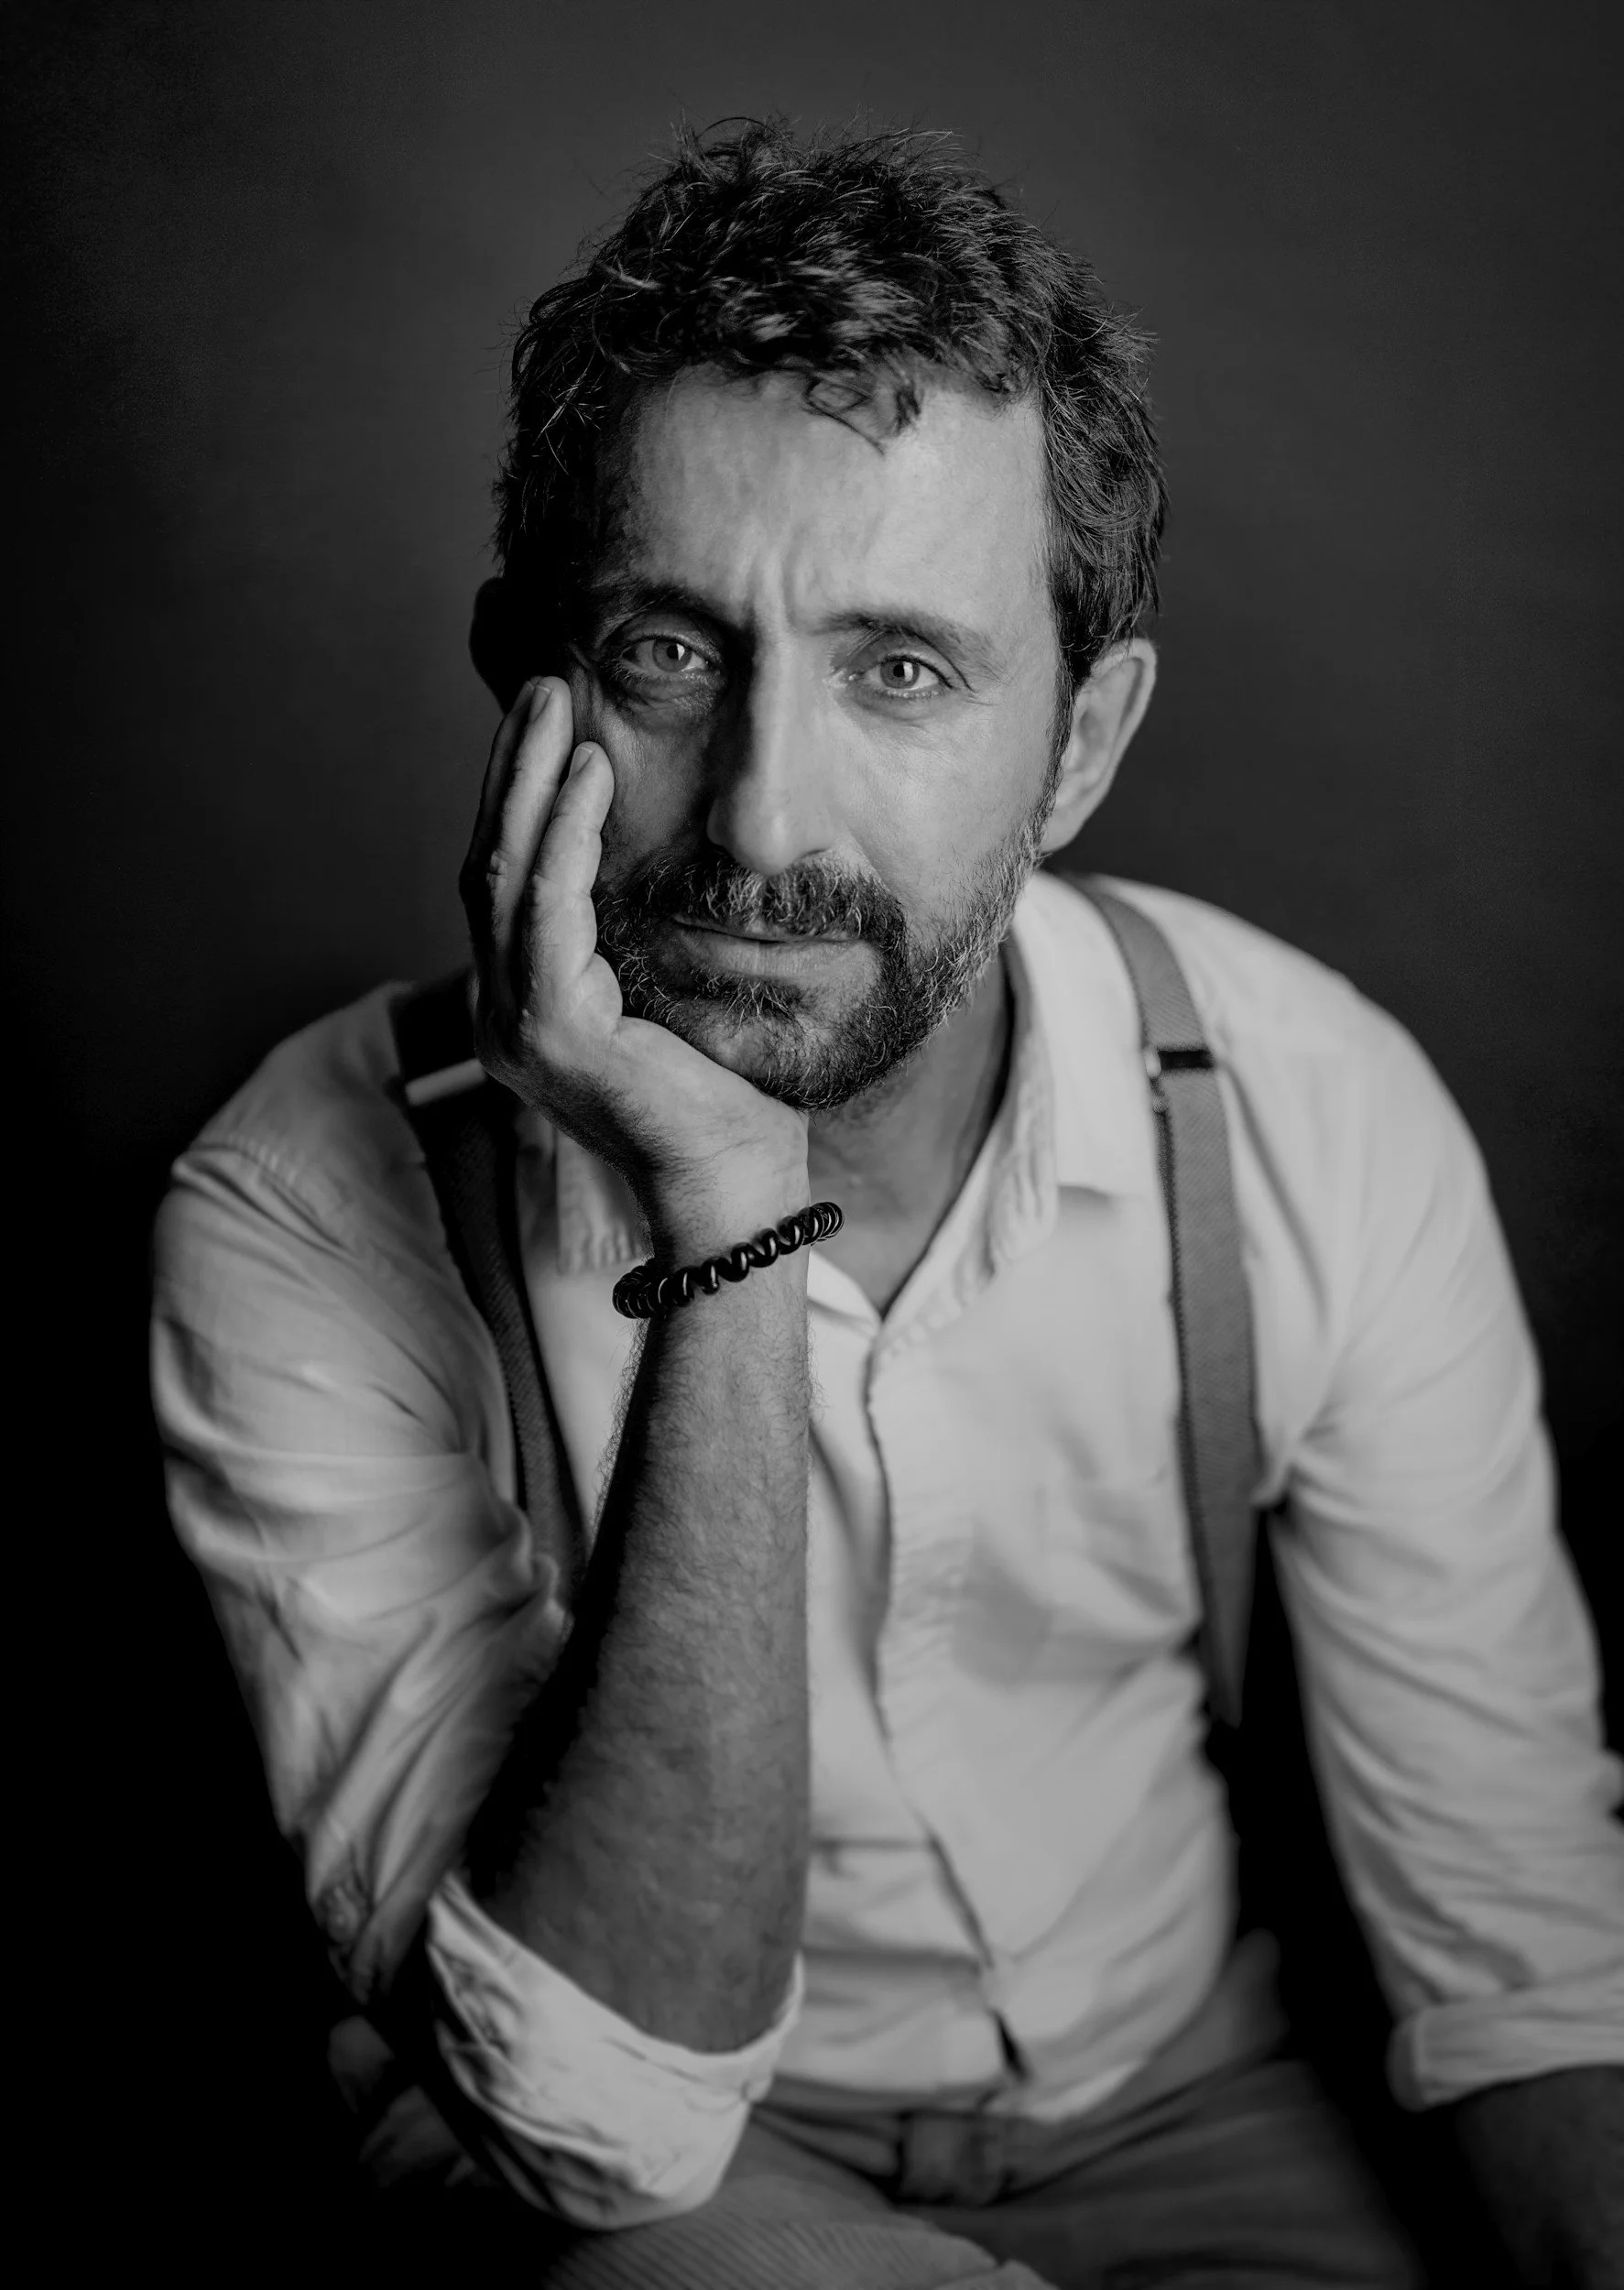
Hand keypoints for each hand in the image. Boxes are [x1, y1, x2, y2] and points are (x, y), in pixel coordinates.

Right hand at [461, 678, 809, 1252]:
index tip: (550, 716)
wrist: (742, 1174)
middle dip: (513, 765)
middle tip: (542, 684)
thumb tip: (658, 842)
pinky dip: (567, 836)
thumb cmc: (727, 1085)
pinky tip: (592, 776)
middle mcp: (502, 1011)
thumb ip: (640, 925)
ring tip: (558, 704)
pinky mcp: (553, 1033)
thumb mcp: (674, 982)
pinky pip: (549, 913)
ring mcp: (516, 1024)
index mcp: (525, 1001)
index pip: (507, 878)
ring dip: (531, 779)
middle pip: (489, 862)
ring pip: (506, 875)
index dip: (520, 791)